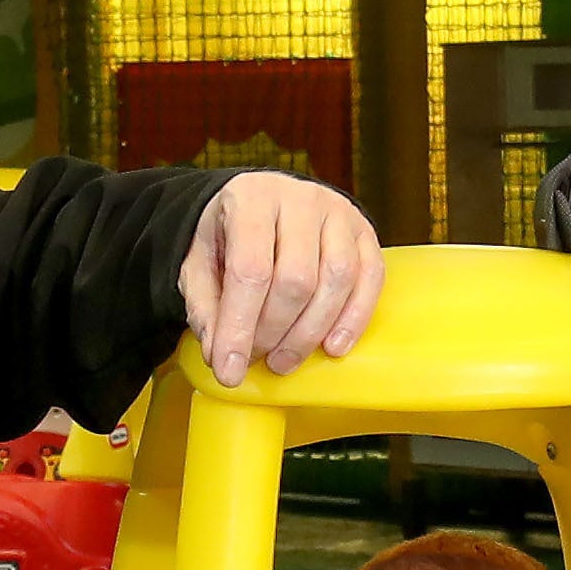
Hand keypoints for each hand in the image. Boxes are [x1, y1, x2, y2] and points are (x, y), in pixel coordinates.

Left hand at [181, 171, 384, 382]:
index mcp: (250, 199)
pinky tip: (332, 346)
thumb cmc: (229, 235)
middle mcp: (299, 199)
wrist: (260, 201)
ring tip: (284, 359)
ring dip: (310, 333)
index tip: (228, 371)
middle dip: (274, 332)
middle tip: (256, 359)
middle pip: (296, 279)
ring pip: (336, 280)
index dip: (239, 327)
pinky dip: (354, 319)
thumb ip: (205, 309)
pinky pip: (371, 277)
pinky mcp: (363, 231)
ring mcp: (337, 212)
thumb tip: (221, 356)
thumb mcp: (199, 264)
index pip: (250, 269)